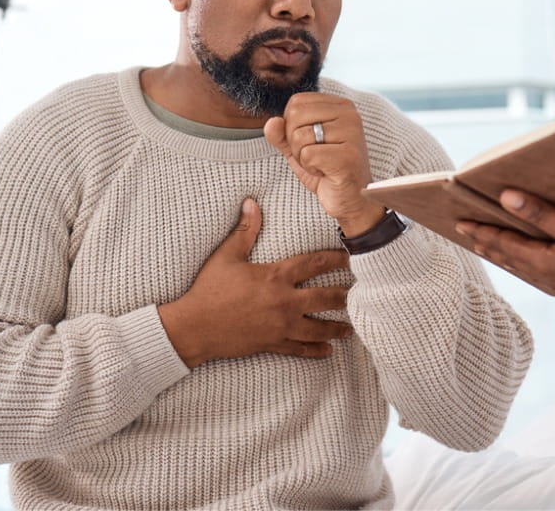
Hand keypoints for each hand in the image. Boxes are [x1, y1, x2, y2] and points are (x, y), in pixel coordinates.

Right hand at [158, 198, 351, 367]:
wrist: (193, 328)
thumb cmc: (208, 290)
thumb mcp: (225, 257)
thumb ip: (244, 231)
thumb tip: (251, 202)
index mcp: (275, 277)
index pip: (314, 264)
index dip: (334, 259)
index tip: (350, 256)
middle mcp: (284, 302)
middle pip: (324, 297)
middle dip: (344, 295)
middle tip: (361, 293)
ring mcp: (280, 326)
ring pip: (317, 327)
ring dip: (336, 327)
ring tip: (350, 328)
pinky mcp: (272, 344)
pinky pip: (299, 349)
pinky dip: (315, 351)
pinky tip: (328, 351)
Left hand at [264, 93, 385, 236]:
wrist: (351, 199)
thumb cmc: (328, 171)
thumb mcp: (299, 148)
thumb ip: (282, 133)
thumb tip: (271, 122)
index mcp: (340, 106)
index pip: (296, 102)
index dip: (292, 126)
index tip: (311, 143)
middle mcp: (350, 115)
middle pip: (295, 115)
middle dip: (295, 142)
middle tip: (315, 156)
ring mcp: (351, 134)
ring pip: (299, 136)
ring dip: (303, 157)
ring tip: (322, 164)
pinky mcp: (347, 155)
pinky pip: (307, 155)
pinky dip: (311, 168)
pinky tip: (326, 173)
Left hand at [455, 189, 554, 307]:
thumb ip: (541, 214)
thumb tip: (505, 197)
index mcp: (543, 265)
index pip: (502, 243)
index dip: (480, 230)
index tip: (458, 220)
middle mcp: (548, 278)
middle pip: (507, 256)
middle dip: (485, 242)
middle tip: (463, 231)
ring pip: (521, 266)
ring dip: (502, 253)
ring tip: (486, 245)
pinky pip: (538, 271)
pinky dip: (523, 261)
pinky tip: (528, 259)